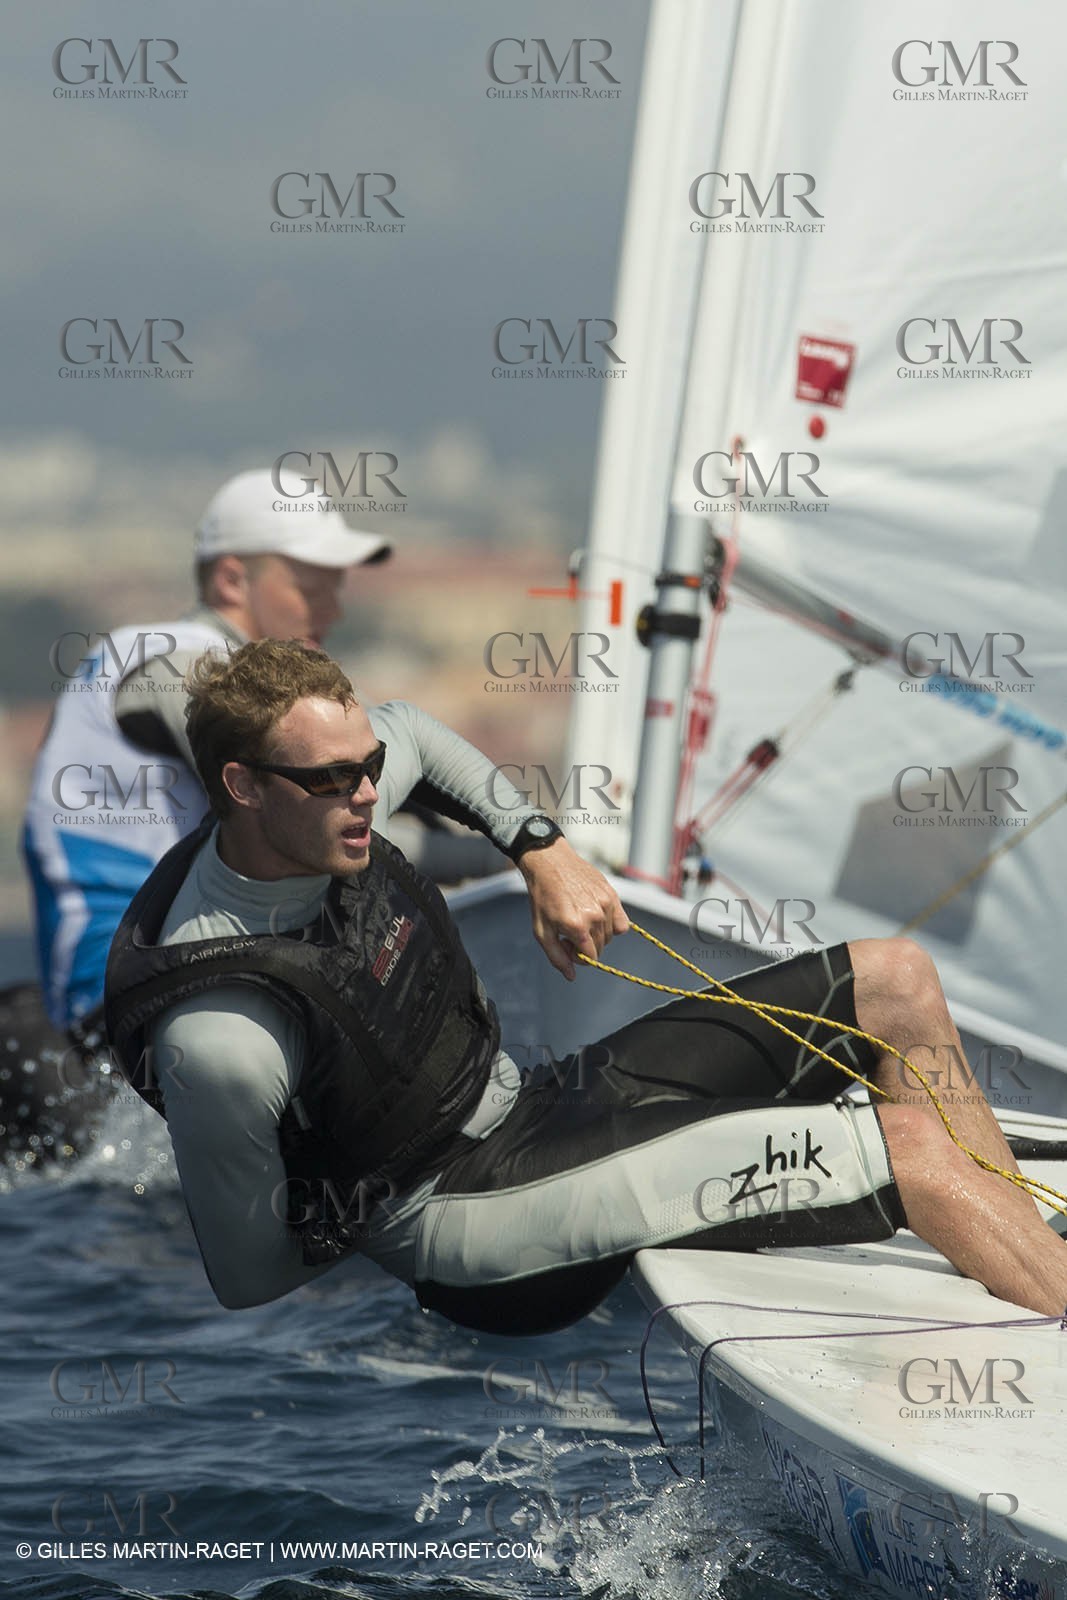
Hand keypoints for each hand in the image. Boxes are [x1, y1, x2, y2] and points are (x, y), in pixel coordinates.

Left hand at [518, 837, 628, 980]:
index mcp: (577, 927)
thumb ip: (557, 957)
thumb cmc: (543, 898)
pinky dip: (612, 924)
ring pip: (610, 936)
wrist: (550, 863)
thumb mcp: (542, 931)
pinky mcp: (612, 895)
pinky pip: (621, 923)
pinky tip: (596, 916)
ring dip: (597, 934)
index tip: (567, 944)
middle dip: (586, 945)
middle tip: (570, 931)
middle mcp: (595, 916)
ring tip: (580, 919)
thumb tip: (572, 976)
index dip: (578, 956)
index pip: (591, 958)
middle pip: (600, 947)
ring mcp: (606, 905)